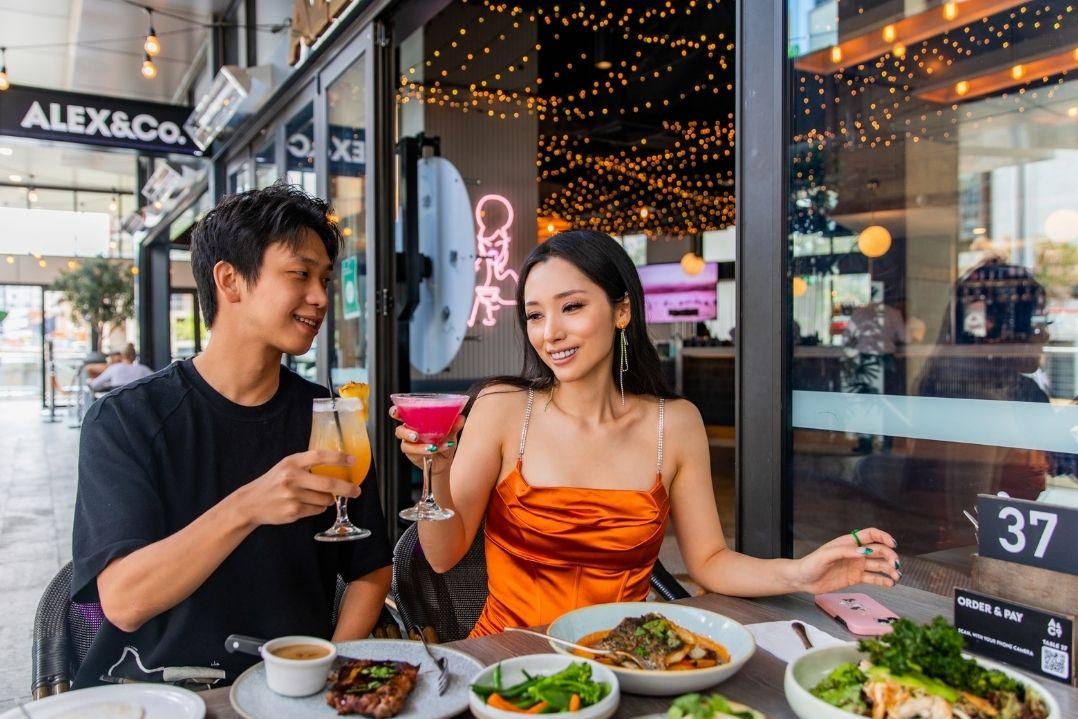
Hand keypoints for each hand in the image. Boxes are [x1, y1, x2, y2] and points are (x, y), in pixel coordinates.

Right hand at [235, 449, 359, 526]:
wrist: (250, 503)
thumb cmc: (273, 482)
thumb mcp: (286, 466)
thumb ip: (306, 464)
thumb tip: (337, 466)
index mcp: (292, 462)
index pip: (319, 456)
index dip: (338, 458)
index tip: (353, 460)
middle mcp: (292, 478)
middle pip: (328, 483)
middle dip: (347, 488)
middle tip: (357, 491)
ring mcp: (292, 496)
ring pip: (324, 500)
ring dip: (329, 500)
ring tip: (322, 498)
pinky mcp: (293, 511)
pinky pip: (317, 510)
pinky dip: (319, 508)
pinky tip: (309, 504)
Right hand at [390, 405, 464, 474]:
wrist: (445, 461)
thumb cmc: (445, 441)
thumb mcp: (451, 433)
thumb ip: (454, 426)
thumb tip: (461, 418)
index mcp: (416, 420)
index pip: (402, 413)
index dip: (396, 411)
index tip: (397, 410)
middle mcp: (410, 431)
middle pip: (399, 429)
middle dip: (404, 431)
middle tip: (415, 434)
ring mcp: (409, 443)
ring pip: (405, 442)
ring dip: (416, 443)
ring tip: (429, 445)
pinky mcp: (411, 454)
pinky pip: (414, 451)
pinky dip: (425, 450)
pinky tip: (434, 449)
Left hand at [792, 527, 900, 593]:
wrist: (803, 580)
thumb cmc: (811, 564)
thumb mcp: (826, 555)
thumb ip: (845, 552)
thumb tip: (865, 551)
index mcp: (848, 542)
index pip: (870, 535)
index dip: (883, 537)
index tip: (893, 544)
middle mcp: (856, 553)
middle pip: (879, 551)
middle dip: (890, 556)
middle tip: (895, 565)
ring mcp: (857, 565)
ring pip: (878, 565)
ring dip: (889, 569)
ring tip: (896, 577)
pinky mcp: (856, 578)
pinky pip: (873, 578)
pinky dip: (883, 580)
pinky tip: (890, 583)